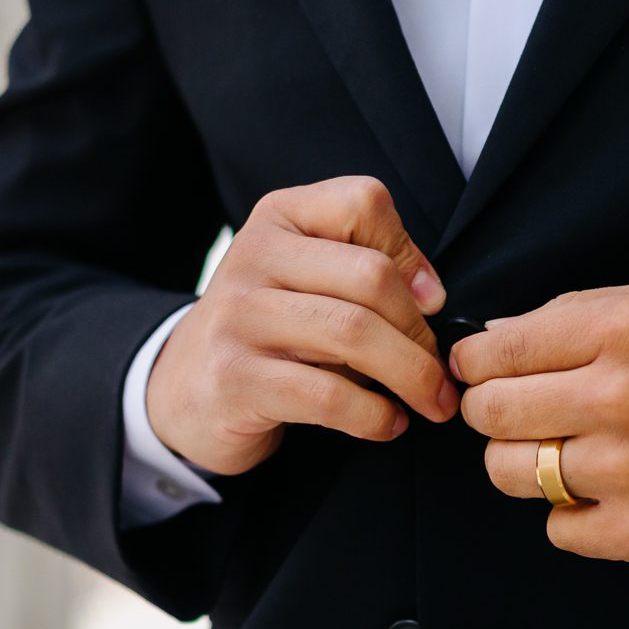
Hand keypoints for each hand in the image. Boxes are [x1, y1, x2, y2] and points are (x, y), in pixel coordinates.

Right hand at [146, 176, 459, 475]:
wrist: (187, 388)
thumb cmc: (273, 332)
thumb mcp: (311, 279)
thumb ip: (368, 267)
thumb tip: (433, 295)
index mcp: (281, 217)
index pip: (363, 203)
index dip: (410, 254)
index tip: (430, 303)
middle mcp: (254, 256)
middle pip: (370, 276)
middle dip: (421, 332)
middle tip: (441, 372)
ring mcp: (239, 316)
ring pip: (353, 334)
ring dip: (411, 376)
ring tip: (432, 402)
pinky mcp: (236, 379)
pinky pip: (327, 396)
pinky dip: (375, 416)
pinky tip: (390, 425)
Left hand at [451, 278, 628, 566]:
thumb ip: (576, 313)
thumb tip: (494, 338)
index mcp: (623, 327)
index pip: (497, 349)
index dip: (475, 361)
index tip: (480, 369)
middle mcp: (619, 396)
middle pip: (490, 413)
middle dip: (490, 410)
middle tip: (514, 413)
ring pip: (510, 474)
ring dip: (523, 463)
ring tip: (566, 451)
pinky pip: (558, 529)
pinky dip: (572, 514)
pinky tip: (609, 491)